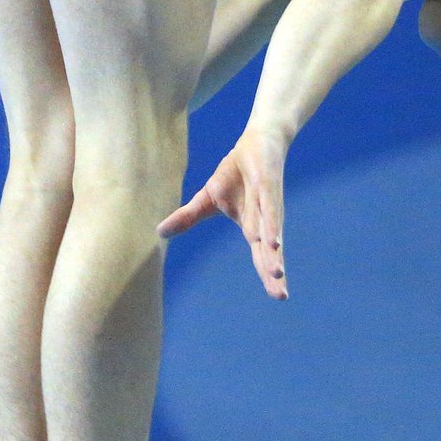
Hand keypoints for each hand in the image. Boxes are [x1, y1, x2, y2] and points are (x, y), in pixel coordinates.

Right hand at [157, 125, 288, 299]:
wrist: (256, 143)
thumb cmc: (236, 173)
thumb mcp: (207, 198)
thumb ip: (188, 218)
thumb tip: (159, 232)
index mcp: (253, 226)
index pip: (261, 256)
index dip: (268, 275)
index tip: (279, 297)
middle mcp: (264, 220)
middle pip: (268, 251)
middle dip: (273, 273)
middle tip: (280, 296)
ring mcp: (268, 203)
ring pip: (270, 232)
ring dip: (272, 253)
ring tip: (276, 274)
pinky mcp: (268, 184)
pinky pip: (268, 207)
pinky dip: (270, 224)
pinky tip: (273, 241)